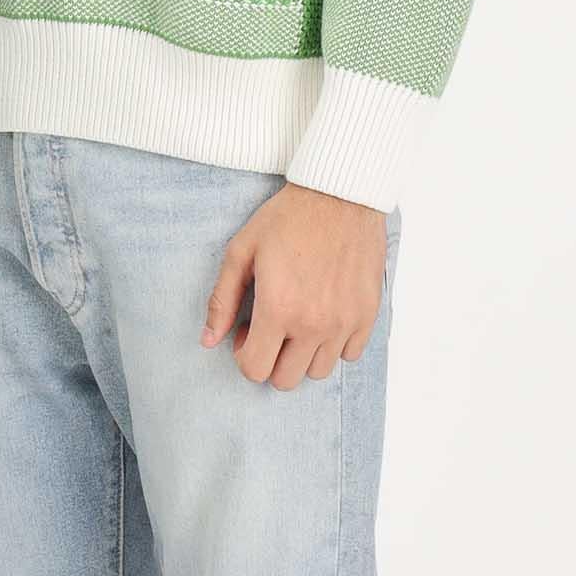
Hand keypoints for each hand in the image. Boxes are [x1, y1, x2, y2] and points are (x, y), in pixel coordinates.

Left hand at [200, 182, 390, 388]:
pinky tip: (323, 314)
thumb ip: (222, 299)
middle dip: (271, 359)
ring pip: (318, 372)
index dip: (244, 354)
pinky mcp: (367, 316)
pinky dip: (333, 344)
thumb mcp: (242, 251)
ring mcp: (344, 323)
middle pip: (286, 380)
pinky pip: (349, 354)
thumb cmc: (287, 218)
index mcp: (278, 309)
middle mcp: (314, 324)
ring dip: (302, 354)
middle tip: (270, 326)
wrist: (338, 196)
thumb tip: (208, 340)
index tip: (246, 331)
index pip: (255, 370)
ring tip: (297, 319)